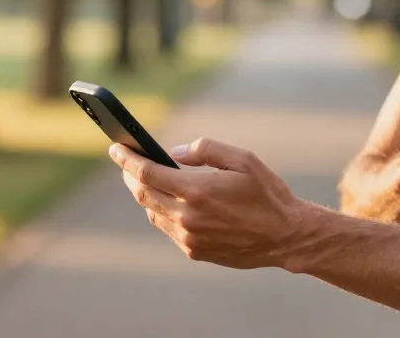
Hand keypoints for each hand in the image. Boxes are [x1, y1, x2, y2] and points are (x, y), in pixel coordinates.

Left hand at [108, 139, 308, 269]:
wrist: (285, 237)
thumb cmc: (267, 194)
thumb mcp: (243, 159)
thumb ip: (205, 150)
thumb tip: (174, 153)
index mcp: (197, 190)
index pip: (147, 173)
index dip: (127, 159)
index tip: (115, 148)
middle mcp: (187, 216)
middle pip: (144, 194)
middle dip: (131, 176)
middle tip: (127, 163)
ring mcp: (189, 237)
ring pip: (153, 214)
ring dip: (146, 195)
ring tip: (147, 180)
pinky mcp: (194, 251)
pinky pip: (169, 229)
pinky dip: (163, 213)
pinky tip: (171, 203)